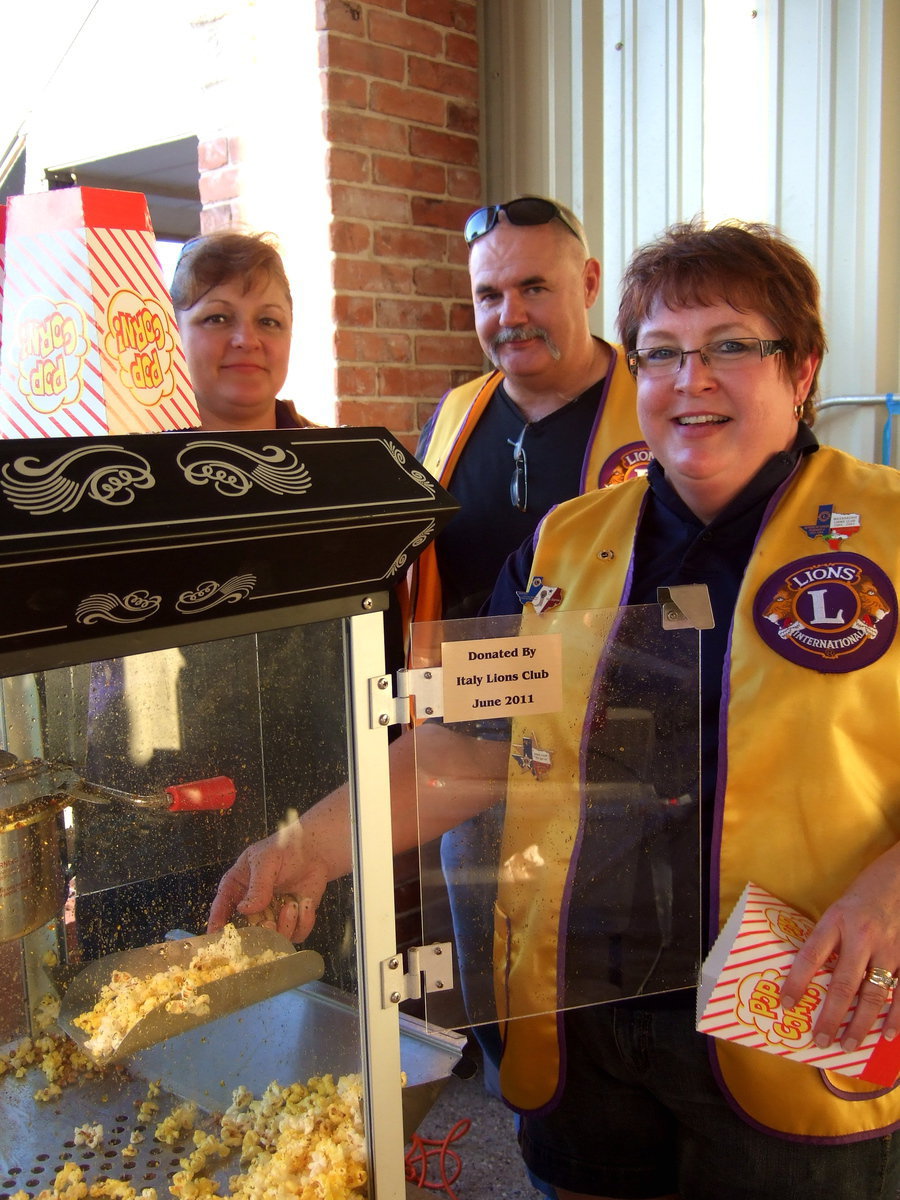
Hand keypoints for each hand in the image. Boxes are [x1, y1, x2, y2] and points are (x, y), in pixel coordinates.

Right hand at [207, 821, 328, 942]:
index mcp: (238, 886)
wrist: (314, 848)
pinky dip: (303, 923)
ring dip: (285, 925)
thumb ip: (257, 886)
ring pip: (273, 938)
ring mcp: (273, 914)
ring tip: (293, 905)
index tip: (217, 936)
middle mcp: (253, 905)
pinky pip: (296, 935)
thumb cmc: (284, 848)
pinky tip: (306, 903)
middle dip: (259, 931)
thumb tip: (244, 909)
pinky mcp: (294, 920)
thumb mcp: (266, 860)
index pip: (221, 907)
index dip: (217, 923)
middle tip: (269, 921)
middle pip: (248, 931)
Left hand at [779, 846, 899, 1049]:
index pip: (810, 957)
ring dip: (860, 1024)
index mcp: (836, 920)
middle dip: (830, 1017)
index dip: (796, 983)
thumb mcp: (839, 907)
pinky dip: (897, 1016)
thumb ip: (830, 938)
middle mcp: (861, 936)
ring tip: (849, 1045)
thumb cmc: (865, 891)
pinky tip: (888, 1034)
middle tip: (821, 1041)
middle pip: (842, 984)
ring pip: (873, 994)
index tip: (785, 1005)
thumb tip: (814, 974)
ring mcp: (888, 948)